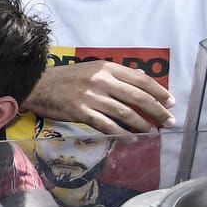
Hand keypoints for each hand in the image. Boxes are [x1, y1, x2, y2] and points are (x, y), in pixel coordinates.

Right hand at [24, 60, 174, 133]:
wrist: (36, 86)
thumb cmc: (66, 79)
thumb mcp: (92, 69)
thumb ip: (117, 75)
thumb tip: (144, 79)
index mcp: (106, 68)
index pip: (140, 80)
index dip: (159, 91)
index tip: (171, 103)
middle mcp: (101, 80)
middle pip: (137, 97)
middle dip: (157, 110)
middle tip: (169, 121)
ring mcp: (90, 96)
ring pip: (124, 112)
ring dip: (142, 124)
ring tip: (153, 131)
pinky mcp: (80, 112)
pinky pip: (106, 124)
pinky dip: (121, 133)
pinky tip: (131, 139)